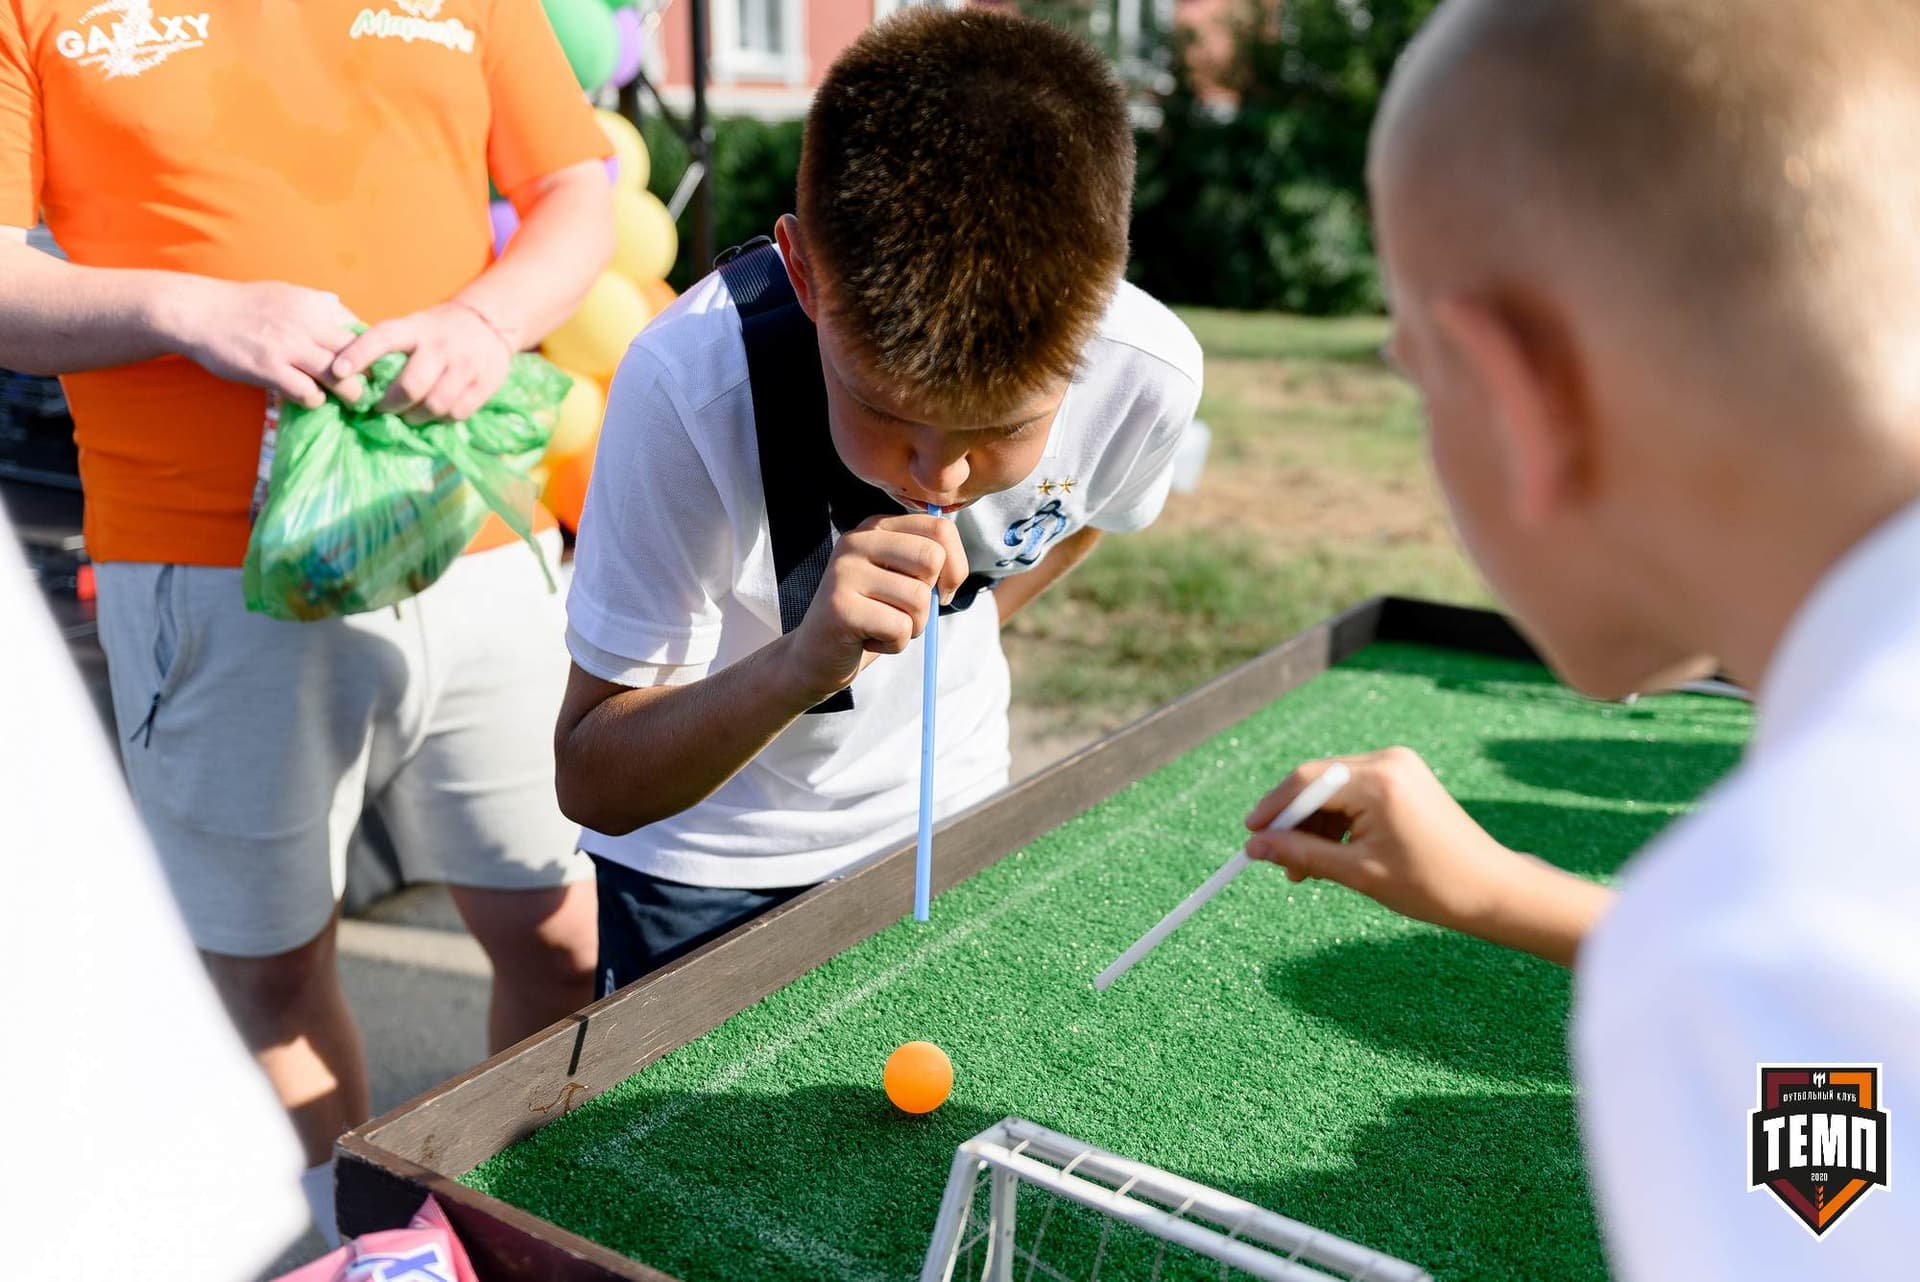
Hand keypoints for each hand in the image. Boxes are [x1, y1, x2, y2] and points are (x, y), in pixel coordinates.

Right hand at [165, 279, 364, 408]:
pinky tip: (308, 398)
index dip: (371, 354)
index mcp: (316, 304)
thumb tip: (343, 311)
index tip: (369, 368)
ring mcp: (289, 346)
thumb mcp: (287, 294)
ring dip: (348, 394)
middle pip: (359, 356)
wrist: (198, 312)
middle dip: (368, 377)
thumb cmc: (243, 305)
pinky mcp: (270, 369)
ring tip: (346, 401)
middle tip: (367, 391)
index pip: (362, 331)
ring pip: (341, 377)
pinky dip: (315, 401)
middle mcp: (308, 323)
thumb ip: (317, 306)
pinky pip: (309, 393)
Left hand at [327, 300, 516, 422]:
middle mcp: (441, 344)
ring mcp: (466, 364)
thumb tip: (350, 377)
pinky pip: (457, 413)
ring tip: (409, 415)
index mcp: (416, 328)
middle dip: (390, 404)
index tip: (336, 372)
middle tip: (382, 409)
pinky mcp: (486, 382)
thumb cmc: (437, 331)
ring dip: (415, 417)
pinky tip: (435, 413)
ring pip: (434, 405)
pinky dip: (441, 419)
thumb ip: (389, 348)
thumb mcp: (413, 327)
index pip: (383, 338)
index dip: (359, 354)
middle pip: (411, 385)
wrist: (489, 322)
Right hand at [776, 514, 969, 703]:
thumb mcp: (902, 581)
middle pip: (932, 559)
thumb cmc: (870, 618)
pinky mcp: (840, 607)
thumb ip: (928, 564)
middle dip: (930, 599)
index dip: (956, 566)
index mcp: (876, 527)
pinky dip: (894, 644)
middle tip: (903, 613)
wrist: (817, 655)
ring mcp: (844, 572)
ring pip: (919, 599)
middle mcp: (856, 541)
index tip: (941, 591)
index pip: (940, 529)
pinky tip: (868, 639)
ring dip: (911, 627)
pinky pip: (899, 628)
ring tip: (881, 626)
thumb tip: (954, 571)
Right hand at [1243, 747, 1526, 936]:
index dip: (1272, 810)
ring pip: (1333, 788)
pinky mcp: (1404, 776)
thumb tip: (1255, 848)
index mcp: (1379, 781)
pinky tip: (1333, 853)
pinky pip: (1354, 791)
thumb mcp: (1358, 873)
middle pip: (1317, 782)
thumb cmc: (1432, 885)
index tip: (1250, 838)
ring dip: (1315, 825)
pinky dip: (1338, 820)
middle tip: (1279, 863)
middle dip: (1293, 822)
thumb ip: (1301, 854)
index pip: (1306, 782)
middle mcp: (1388, 761)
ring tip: (1308, 869)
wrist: (1492, 889)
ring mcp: (1398, 765)